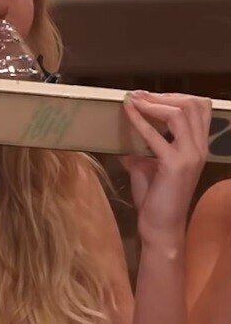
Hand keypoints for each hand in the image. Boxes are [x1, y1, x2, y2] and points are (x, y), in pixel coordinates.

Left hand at [121, 90, 211, 246]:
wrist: (161, 228)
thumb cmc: (156, 201)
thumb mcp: (148, 168)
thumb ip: (142, 151)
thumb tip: (123, 141)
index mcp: (197, 147)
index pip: (198, 108)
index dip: (174, 96)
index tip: (149, 96)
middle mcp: (199, 148)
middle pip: (193, 104)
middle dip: (164, 95)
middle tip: (139, 95)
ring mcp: (190, 155)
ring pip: (180, 113)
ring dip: (154, 103)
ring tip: (134, 100)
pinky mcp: (174, 165)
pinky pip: (157, 135)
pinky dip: (141, 120)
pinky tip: (128, 112)